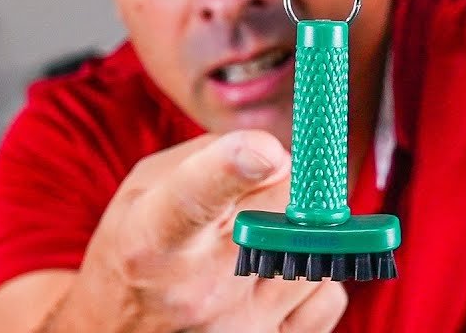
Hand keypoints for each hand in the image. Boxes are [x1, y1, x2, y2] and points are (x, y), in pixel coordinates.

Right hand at [74, 131, 346, 332]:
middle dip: (282, 182)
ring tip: (258, 242)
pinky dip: (315, 278)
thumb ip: (209, 156)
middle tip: (257, 191)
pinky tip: (277, 278)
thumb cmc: (135, 250)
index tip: (265, 151)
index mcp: (152, 239)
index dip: (233, 168)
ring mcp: (238, 325)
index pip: (194, 200)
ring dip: (298, 233)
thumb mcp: (144, 191)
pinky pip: (329, 296)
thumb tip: (278, 153)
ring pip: (316, 247)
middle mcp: (196, 287)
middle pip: (283, 204)